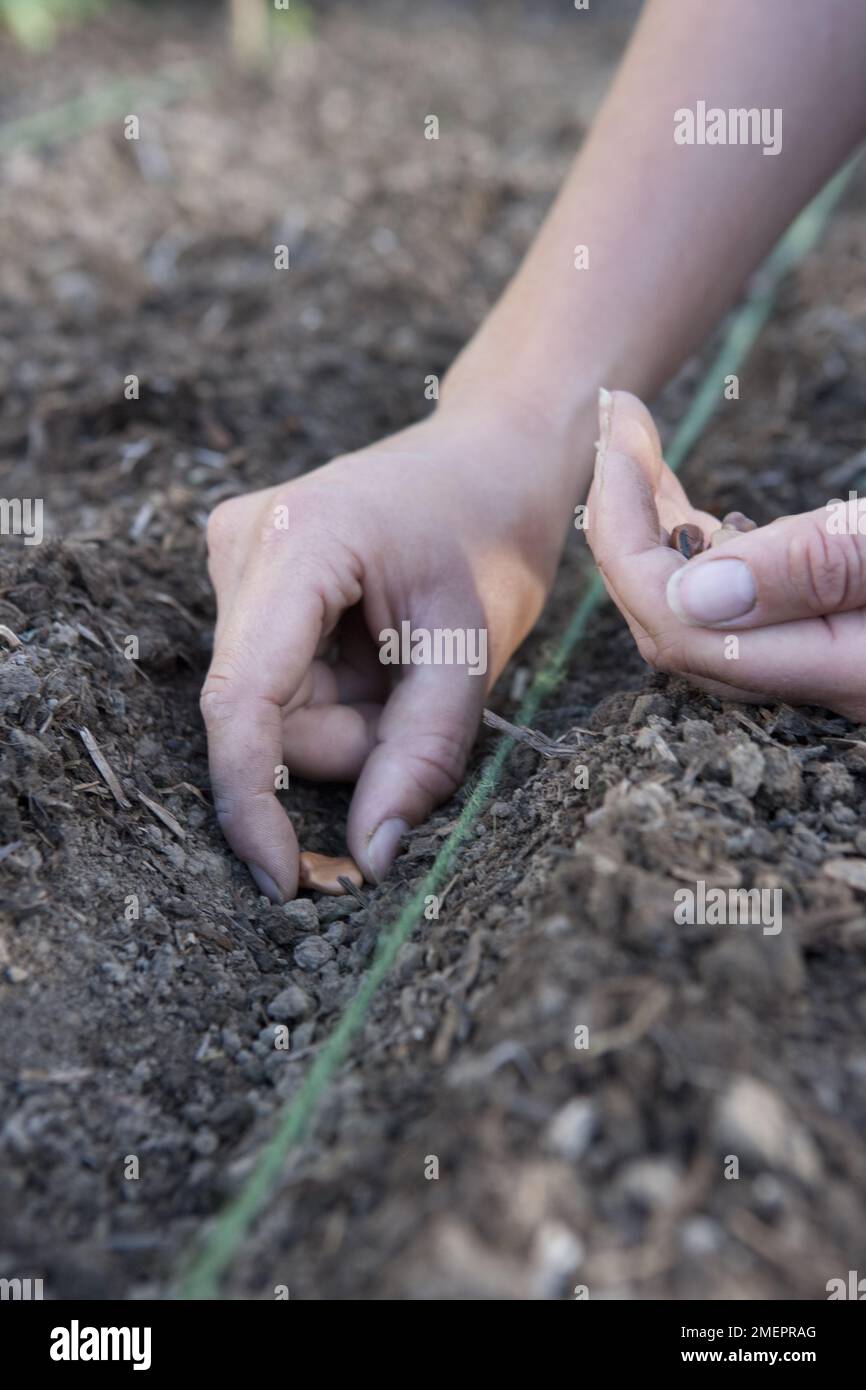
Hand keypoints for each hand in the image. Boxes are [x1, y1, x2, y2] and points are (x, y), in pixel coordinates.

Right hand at [200, 406, 565, 900]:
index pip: (243, 703)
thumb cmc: (495, 531)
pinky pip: (280, 680)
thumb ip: (422, 755)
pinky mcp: (247, 575)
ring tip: (406, 658)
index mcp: (296, 543)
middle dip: (347, 740)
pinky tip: (377, 644)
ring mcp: (235, 554)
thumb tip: (369, 857)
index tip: (285, 881)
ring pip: (275, 708)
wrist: (494, 451)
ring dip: (348, 715)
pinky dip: (338, 690)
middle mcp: (240, 543)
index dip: (253, 805)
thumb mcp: (472, 649)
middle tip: (421, 695)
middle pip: (266, 717)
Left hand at [586, 389, 865, 718]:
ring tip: (639, 449)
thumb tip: (690, 593)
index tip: (619, 438)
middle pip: (673, 624)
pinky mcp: (835, 644)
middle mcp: (819, 683)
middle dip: (625, 520)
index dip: (625, 532)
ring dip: (659, 534)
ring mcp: (826, 667)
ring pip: (702, 619)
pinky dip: (706, 556)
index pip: (678, 624)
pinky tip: (700, 514)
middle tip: (620, 424)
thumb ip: (818, 568)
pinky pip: (741, 614)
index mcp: (835, 670)